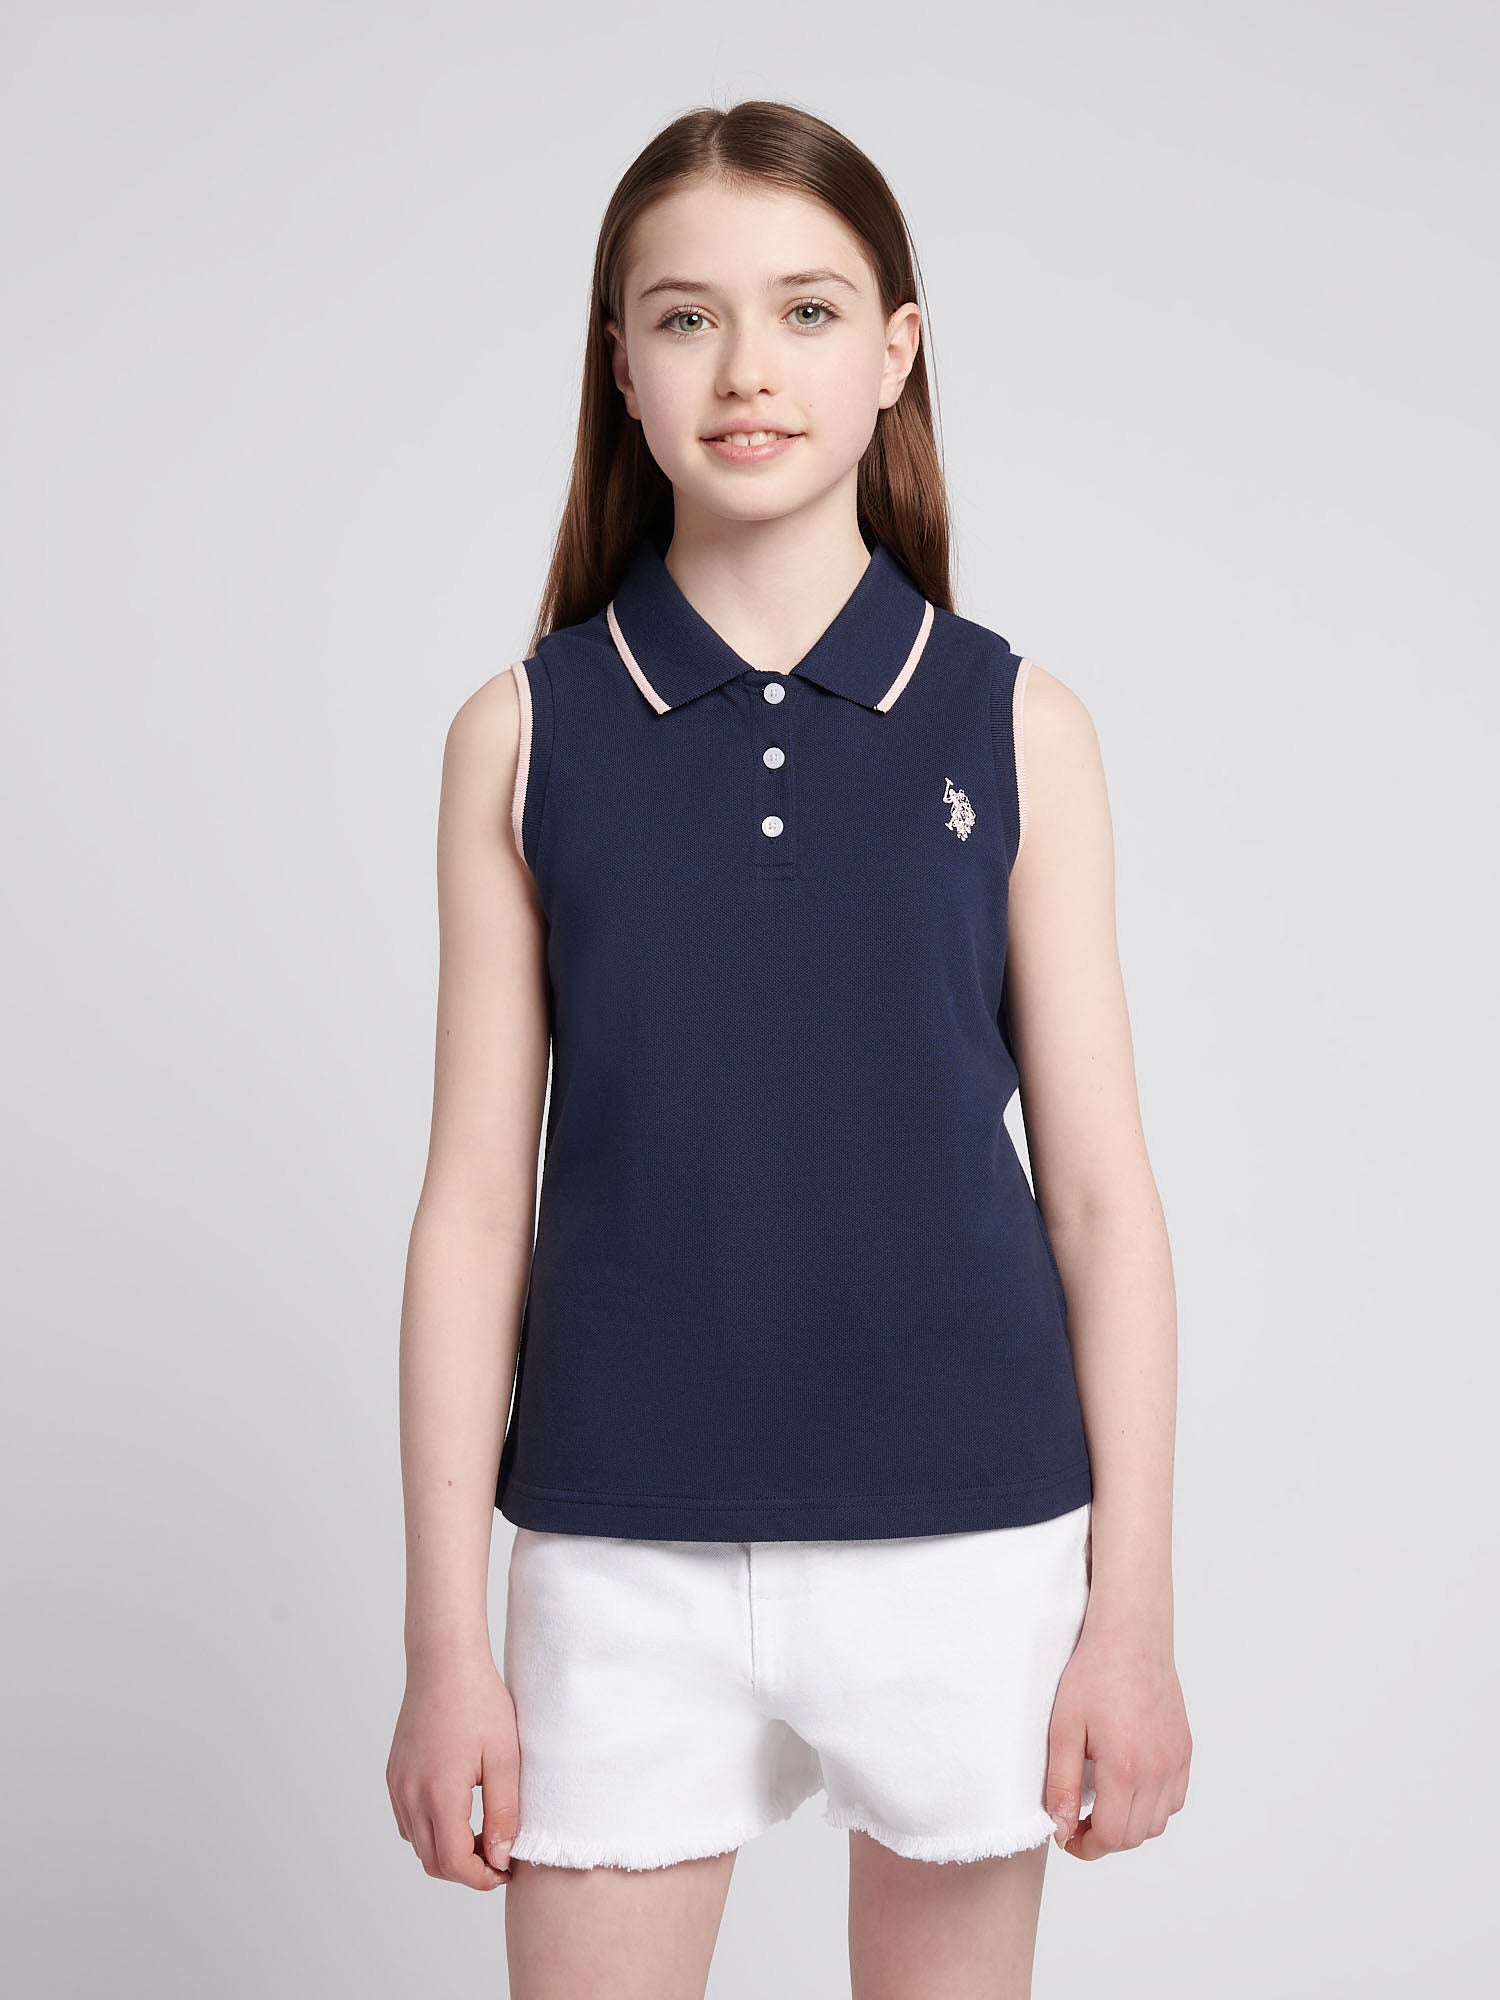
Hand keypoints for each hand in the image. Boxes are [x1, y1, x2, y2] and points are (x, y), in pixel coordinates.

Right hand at [386, 1650, 520, 1887]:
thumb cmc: (480, 1702)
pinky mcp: (394, 1776)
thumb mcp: (505, 1758)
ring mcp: (397, 1786)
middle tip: (499, 1854)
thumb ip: (504, 1813)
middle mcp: (409, 1795)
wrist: (444, 1662)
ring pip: (418, 1845)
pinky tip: (459, 1813)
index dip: (483, 1877)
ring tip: (483, 1832)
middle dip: (467, 1870)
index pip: (454, 1863)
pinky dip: (431, 1832)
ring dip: (448, 1852)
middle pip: (433, 1862)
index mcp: (439, 1793)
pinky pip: (408, 1822)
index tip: (507, 1868)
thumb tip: (502, 1858)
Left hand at [1044, 1621, 1191, 1858]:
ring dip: (1129, 1824)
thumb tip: (1062, 1828)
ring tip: (1101, 1803)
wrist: (1131, 1636)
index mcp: (1125, 1768)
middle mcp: (1158, 1771)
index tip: (1066, 1836)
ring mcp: (1177, 1761)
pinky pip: (1173, 1799)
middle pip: (1134, 1836)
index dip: (1084, 1846)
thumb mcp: (1064, 1729)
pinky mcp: (1185, 1750)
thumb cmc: (1093, 1674)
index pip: (1110, 1836)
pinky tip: (1129, 1786)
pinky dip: (1152, 1806)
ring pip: (1157, 1823)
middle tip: (1077, 1820)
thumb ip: (1062, 1784)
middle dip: (1103, 1839)